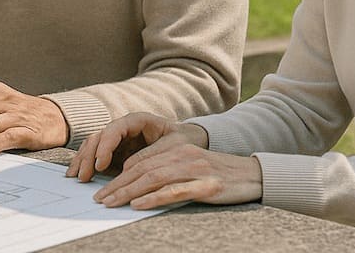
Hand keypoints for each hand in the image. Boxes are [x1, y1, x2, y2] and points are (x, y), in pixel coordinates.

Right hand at [66, 112, 205, 181]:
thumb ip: (151, 154)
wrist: (187, 141)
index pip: (115, 129)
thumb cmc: (182, 141)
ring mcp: (117, 139)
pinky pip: (95, 154)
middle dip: (89, 156)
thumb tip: (129, 167)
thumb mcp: (172, 147)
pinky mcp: (115, 151)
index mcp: (137, 120)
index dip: (106, 146)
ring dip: (83, 160)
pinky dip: (85, 163)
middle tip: (84, 176)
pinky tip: (76, 174)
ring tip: (76, 177)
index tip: (100, 164)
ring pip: (93, 144)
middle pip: (100, 137)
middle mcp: (123, 127)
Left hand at [92, 142, 262, 209]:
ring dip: (128, 192)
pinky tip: (138, 204)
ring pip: (153, 179)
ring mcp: (195, 170)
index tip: (103, 189)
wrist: (255, 175)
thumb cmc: (221, 175)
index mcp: (178, 150)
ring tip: (111, 202)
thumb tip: (140, 186)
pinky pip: (174, 191)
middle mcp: (184, 156)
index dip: (120, 176)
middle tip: (99, 199)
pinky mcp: (207, 186)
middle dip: (117, 185)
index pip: (141, 163)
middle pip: (142, 170)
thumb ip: (169, 172)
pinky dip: (153, 198)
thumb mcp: (193, 167)